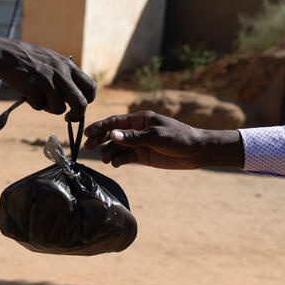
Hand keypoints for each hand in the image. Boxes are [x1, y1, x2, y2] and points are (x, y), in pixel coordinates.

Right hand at [0, 39, 94, 120]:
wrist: (5, 53)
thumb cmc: (27, 58)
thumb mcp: (52, 60)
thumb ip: (63, 75)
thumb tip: (71, 97)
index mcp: (68, 65)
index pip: (90, 87)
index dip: (87, 100)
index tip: (78, 106)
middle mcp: (61, 74)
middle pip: (80, 103)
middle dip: (76, 115)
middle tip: (69, 118)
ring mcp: (48, 82)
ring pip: (59, 109)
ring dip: (49, 108)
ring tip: (38, 96)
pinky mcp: (34, 89)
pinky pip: (40, 106)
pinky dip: (33, 103)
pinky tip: (27, 92)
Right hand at [83, 110, 244, 169]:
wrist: (196, 152)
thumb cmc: (179, 138)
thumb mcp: (156, 136)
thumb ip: (133, 138)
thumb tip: (112, 135)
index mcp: (140, 120)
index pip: (115, 122)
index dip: (100, 126)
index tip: (87, 133)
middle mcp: (137, 131)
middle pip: (113, 134)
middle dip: (99, 140)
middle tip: (88, 147)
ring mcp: (139, 143)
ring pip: (117, 147)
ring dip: (109, 152)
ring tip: (105, 160)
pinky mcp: (142, 156)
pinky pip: (125, 157)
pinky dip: (118, 160)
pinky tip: (115, 164)